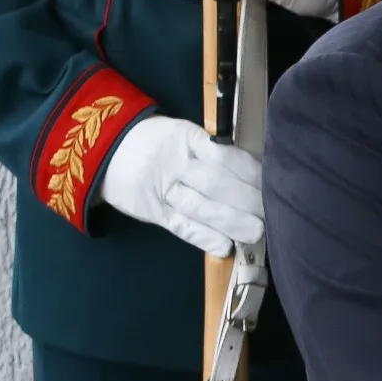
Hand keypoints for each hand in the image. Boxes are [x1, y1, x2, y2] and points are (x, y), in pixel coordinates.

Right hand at [94, 115, 262, 256]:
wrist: (106, 149)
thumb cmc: (157, 141)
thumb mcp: (183, 133)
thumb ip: (214, 150)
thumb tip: (254, 171)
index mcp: (188, 140)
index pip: (225, 157)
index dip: (251, 173)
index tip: (274, 185)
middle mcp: (177, 165)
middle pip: (216, 183)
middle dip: (247, 199)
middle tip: (273, 212)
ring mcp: (163, 190)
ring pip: (200, 207)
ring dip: (231, 221)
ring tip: (256, 232)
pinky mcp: (152, 211)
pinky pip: (179, 226)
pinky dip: (202, 237)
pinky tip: (223, 247)